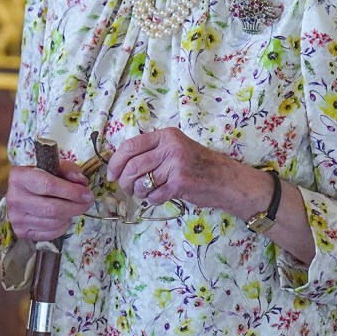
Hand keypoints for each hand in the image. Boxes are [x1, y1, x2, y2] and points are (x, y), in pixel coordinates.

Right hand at [5, 160, 93, 241]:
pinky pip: (49, 234)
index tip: (87, 194)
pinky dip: (62, 227)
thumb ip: (69, 171)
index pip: (49, 186)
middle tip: (88, 203)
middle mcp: (14, 198)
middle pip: (52, 208)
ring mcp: (16, 217)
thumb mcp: (54, 167)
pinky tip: (64, 218)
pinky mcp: (21, 232)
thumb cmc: (40, 176)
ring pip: (52, 223)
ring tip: (76, 208)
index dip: (72, 191)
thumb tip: (82, 183)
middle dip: (75, 207)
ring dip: (70, 216)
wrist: (21, 191)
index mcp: (20, 177)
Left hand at [106, 128, 254, 214]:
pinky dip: (152, 200)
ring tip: (144, 193)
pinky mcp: (180, 183)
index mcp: (166, 135)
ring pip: (141, 182)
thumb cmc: (197, 165)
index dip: (116, 162)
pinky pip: (154, 195)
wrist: (224, 179)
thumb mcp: (175, 148)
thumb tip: (119, 164)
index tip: (112, 175)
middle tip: (127, 189)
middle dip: (124, 181)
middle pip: (133, 166)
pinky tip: (160, 197)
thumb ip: (152, 151)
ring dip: (138, 192)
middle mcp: (170, 147)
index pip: (130, 146)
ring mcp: (176, 164)